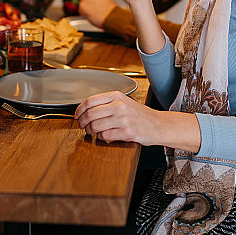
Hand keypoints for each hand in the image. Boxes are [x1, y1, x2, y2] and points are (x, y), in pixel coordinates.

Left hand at [75, 92, 201, 150]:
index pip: (90, 101)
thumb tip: (86, 109)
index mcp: (117, 96)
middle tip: (82, 126)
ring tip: (92, 132)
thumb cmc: (140, 115)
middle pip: (90, 114)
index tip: (76, 115)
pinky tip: (104, 136)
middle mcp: (119, 106)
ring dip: (90, 131)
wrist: (159, 125)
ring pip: (95, 126)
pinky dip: (100, 138)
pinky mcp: (126, 132)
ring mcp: (123, 119)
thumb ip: (107, 103)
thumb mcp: (124, 102)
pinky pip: (105, 136)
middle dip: (82, 122)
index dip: (79, 110)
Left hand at [79, 0, 116, 27]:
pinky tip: (92, 14)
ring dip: (85, 8)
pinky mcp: (82, 6)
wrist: (111, 16)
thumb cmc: (110, 9)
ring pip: (81, 4)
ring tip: (94, 11)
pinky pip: (80, 10)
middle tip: (93, 7)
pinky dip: (84, 13)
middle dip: (86, 1)